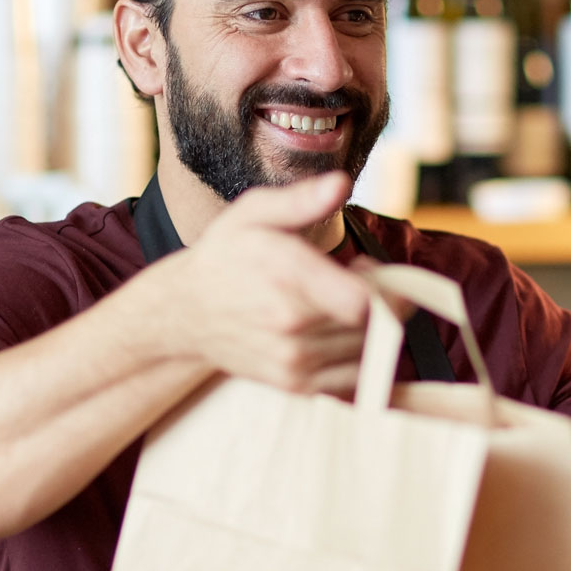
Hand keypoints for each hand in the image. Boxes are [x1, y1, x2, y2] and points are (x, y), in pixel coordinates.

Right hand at [164, 172, 373, 396]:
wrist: (186, 313)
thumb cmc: (227, 256)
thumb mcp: (254, 213)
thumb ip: (301, 200)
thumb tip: (341, 183)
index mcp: (286, 276)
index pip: (364, 301)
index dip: (383, 285)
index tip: (368, 269)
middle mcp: (290, 325)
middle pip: (373, 324)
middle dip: (380, 302)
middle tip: (356, 282)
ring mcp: (293, 361)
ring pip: (368, 352)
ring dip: (371, 329)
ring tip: (342, 305)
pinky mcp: (295, 386)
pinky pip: (354, 381)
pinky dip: (360, 359)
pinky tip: (339, 334)